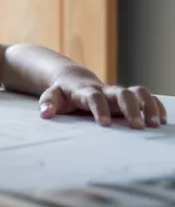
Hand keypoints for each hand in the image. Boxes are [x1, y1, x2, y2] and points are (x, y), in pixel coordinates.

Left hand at [39, 71, 167, 128]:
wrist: (73, 80)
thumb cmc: (62, 93)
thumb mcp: (51, 96)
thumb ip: (48, 103)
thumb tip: (45, 113)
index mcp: (85, 91)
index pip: (94, 97)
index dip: (100, 109)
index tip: (105, 124)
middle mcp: (105, 90)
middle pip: (122, 93)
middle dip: (131, 108)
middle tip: (138, 126)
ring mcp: (117, 93)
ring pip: (138, 92)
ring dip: (148, 106)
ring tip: (155, 124)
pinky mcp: (127, 97)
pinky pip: (146, 96)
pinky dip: (156, 105)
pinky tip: (161, 120)